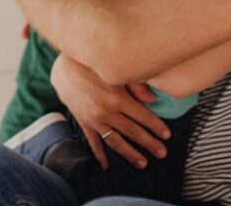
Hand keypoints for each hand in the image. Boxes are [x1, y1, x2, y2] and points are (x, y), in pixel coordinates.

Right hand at [51, 55, 169, 169]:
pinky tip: (106, 165)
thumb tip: (153, 100)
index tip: (167, 135)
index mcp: (117, 97)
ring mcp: (93, 119)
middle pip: (132, 131)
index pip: (142, 116)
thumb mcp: (115, 70)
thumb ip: (136, 85)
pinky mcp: (83, 122)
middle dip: (149, 143)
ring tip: (143, 163)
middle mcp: (106, 111)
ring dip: (130, 154)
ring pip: (115, 141)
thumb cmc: (93, 65)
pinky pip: (93, 141)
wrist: (64, 68)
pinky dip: (100, 154)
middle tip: (162, 153)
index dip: (156, 126)